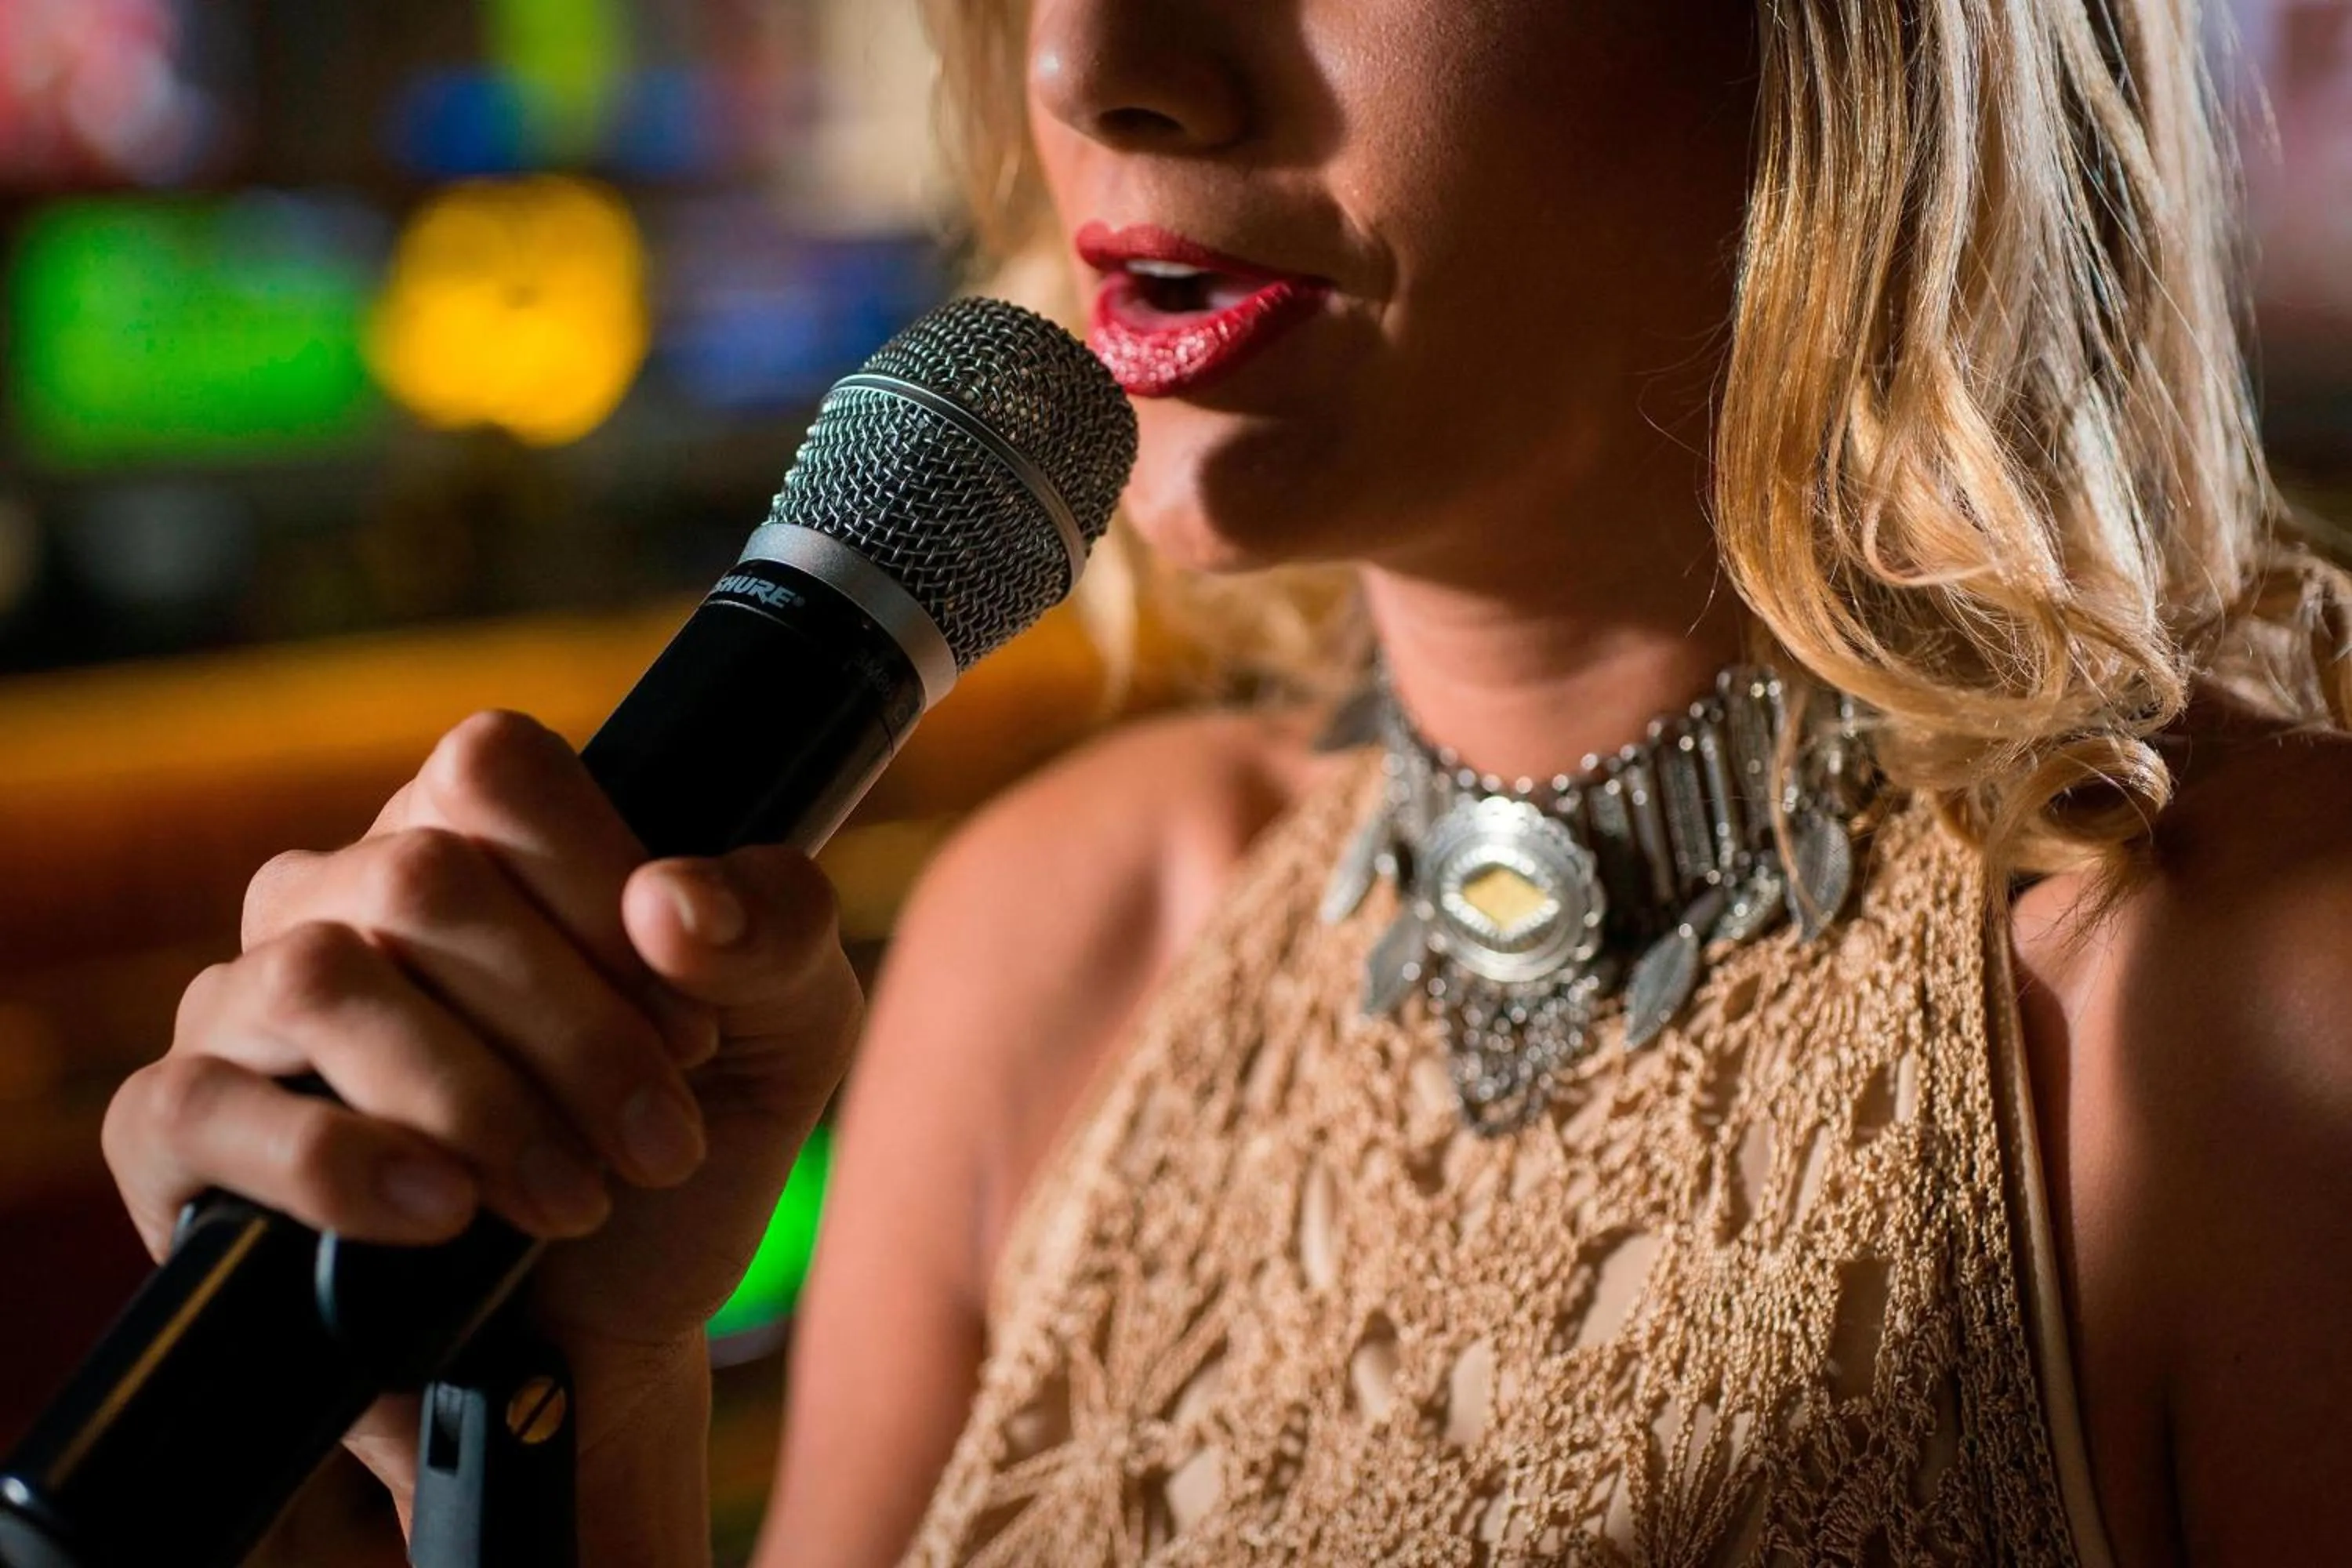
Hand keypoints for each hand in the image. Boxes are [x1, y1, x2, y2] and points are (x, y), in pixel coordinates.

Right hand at [101, 710, 864, 1502]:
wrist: (599, 1339)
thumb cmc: (672, 1146)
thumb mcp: (785, 1032)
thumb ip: (775, 933)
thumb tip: (674, 901)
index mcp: (468, 835)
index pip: (494, 768)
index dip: (602, 885)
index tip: (694, 1028)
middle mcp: (335, 896)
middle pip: (421, 878)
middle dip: (571, 1028)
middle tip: (660, 1147)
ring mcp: (239, 1006)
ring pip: (318, 979)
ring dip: (474, 1100)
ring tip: (574, 1202)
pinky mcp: (174, 1133)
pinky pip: (202, 1106)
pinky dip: (337, 1163)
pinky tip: (443, 1215)